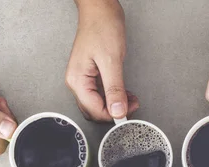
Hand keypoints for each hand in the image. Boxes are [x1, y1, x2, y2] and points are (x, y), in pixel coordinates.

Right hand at [66, 0, 138, 121]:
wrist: (100, 9)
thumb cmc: (102, 27)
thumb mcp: (111, 60)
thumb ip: (115, 88)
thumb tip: (118, 110)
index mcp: (78, 80)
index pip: (94, 110)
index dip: (113, 114)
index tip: (128, 111)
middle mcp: (77, 82)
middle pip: (94, 110)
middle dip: (114, 112)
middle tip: (131, 105)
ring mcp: (83, 79)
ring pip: (98, 104)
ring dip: (115, 105)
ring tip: (130, 99)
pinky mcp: (91, 76)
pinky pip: (101, 94)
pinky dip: (113, 97)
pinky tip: (124, 93)